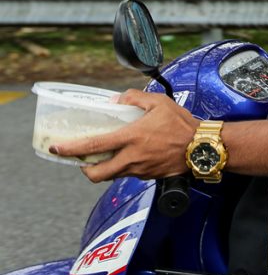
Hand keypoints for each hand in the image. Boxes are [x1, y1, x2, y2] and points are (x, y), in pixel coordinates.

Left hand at [51, 89, 198, 181]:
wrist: (203, 147)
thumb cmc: (183, 125)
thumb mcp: (160, 102)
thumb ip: (135, 98)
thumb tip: (117, 100)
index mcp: (131, 138)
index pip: (93, 146)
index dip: (71, 148)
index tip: (57, 148)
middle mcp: (132, 157)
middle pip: (96, 174)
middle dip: (83, 169)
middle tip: (82, 160)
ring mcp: (140, 170)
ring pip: (113, 174)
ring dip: (105, 167)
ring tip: (108, 155)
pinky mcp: (149, 176)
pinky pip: (130, 173)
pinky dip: (125, 166)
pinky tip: (132, 155)